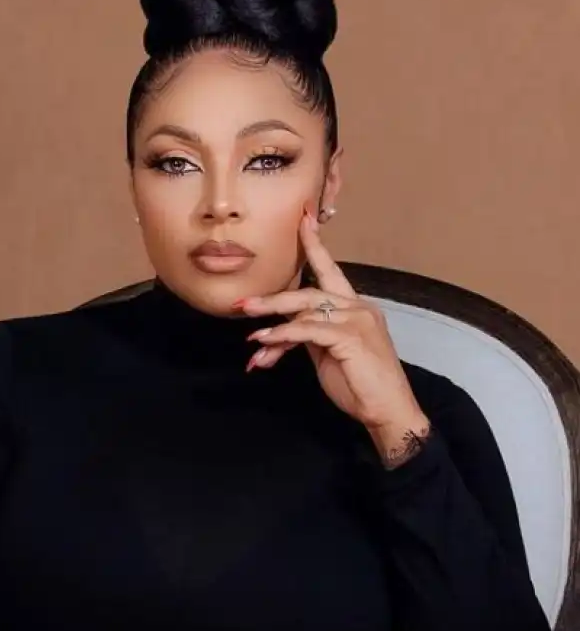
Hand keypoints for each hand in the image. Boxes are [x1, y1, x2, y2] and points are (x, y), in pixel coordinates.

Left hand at [235, 211, 429, 451]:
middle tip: (242, 304)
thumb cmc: (360, 385)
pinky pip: (308, 330)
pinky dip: (284, 335)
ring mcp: (357, 320)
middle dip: (273, 298)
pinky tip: (265, 343)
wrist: (387, 412)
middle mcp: (359, 307)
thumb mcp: (329, 354)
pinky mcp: (351, 337)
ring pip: (305, 308)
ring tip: (248, 327)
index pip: (331, 271)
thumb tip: (284, 328)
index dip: (315, 245)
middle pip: (309, 292)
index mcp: (355, 307)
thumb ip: (311, 335)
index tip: (303, 219)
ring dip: (272, 317)